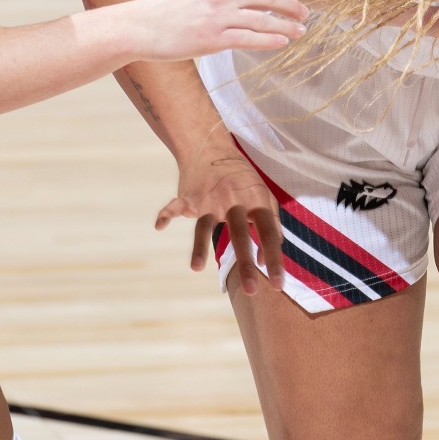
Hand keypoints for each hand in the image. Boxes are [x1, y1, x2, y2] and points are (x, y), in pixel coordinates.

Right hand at [116, 0, 307, 61]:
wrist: (138, 26)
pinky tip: (282, 42)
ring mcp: (217, 16)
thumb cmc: (163, 9)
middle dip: (290, 5)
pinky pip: (251, 39)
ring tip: (299, 31)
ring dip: (286, 25)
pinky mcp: (213, 39)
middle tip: (304, 13)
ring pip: (263, 19)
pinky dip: (271, 40)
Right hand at [158, 144, 285, 295]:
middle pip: (240, 233)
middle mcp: (233, 200)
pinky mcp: (189, 197)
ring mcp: (209, 199)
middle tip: (252, 290)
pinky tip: (159, 225)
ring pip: (205, 225)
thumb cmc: (243, 181)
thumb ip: (271, 227)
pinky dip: (166, 214)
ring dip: (200, 245)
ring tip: (196, 268)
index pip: (269, 232)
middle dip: (245, 262)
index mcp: (255, 200)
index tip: (279, 284)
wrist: (212, 149)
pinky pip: (176, 206)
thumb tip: (266, 261)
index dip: (275, 258)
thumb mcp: (263, 198)